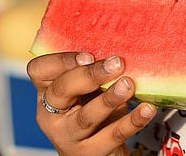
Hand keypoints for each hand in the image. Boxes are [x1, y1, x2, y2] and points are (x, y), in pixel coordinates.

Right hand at [27, 52, 156, 155]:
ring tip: (128, 85)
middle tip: (117, 63)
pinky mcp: (90, 154)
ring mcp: (68, 137)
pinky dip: (131, 121)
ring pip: (86, 116)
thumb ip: (92, 71)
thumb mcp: (86, 90)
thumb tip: (121, 41)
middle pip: (61, 90)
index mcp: (46, 92)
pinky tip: (146, 109)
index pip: (39, 71)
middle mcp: (51, 115)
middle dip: (89, 75)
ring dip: (109, 99)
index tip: (88, 54)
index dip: (61, 60)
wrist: (100, 152)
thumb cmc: (92, 110)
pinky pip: (112, 136)